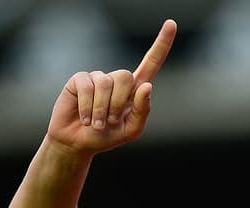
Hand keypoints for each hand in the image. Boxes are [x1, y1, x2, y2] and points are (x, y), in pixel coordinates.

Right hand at [46, 19, 176, 152]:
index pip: (151, 62)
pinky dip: (88, 107)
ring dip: (102, 109)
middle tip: (111, 121)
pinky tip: (85, 118)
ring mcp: (98, 77)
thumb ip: (143, 110)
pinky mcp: (80, 79)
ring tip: (97, 123)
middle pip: (126, 76)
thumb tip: (147, 86)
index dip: (162, 44)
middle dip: (119, 103)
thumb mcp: (132, 129)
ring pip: (107, 83)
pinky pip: (87, 86)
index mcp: (135, 89)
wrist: (78, 143)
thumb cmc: (108, 136)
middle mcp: (117, 79)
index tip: (171, 23)